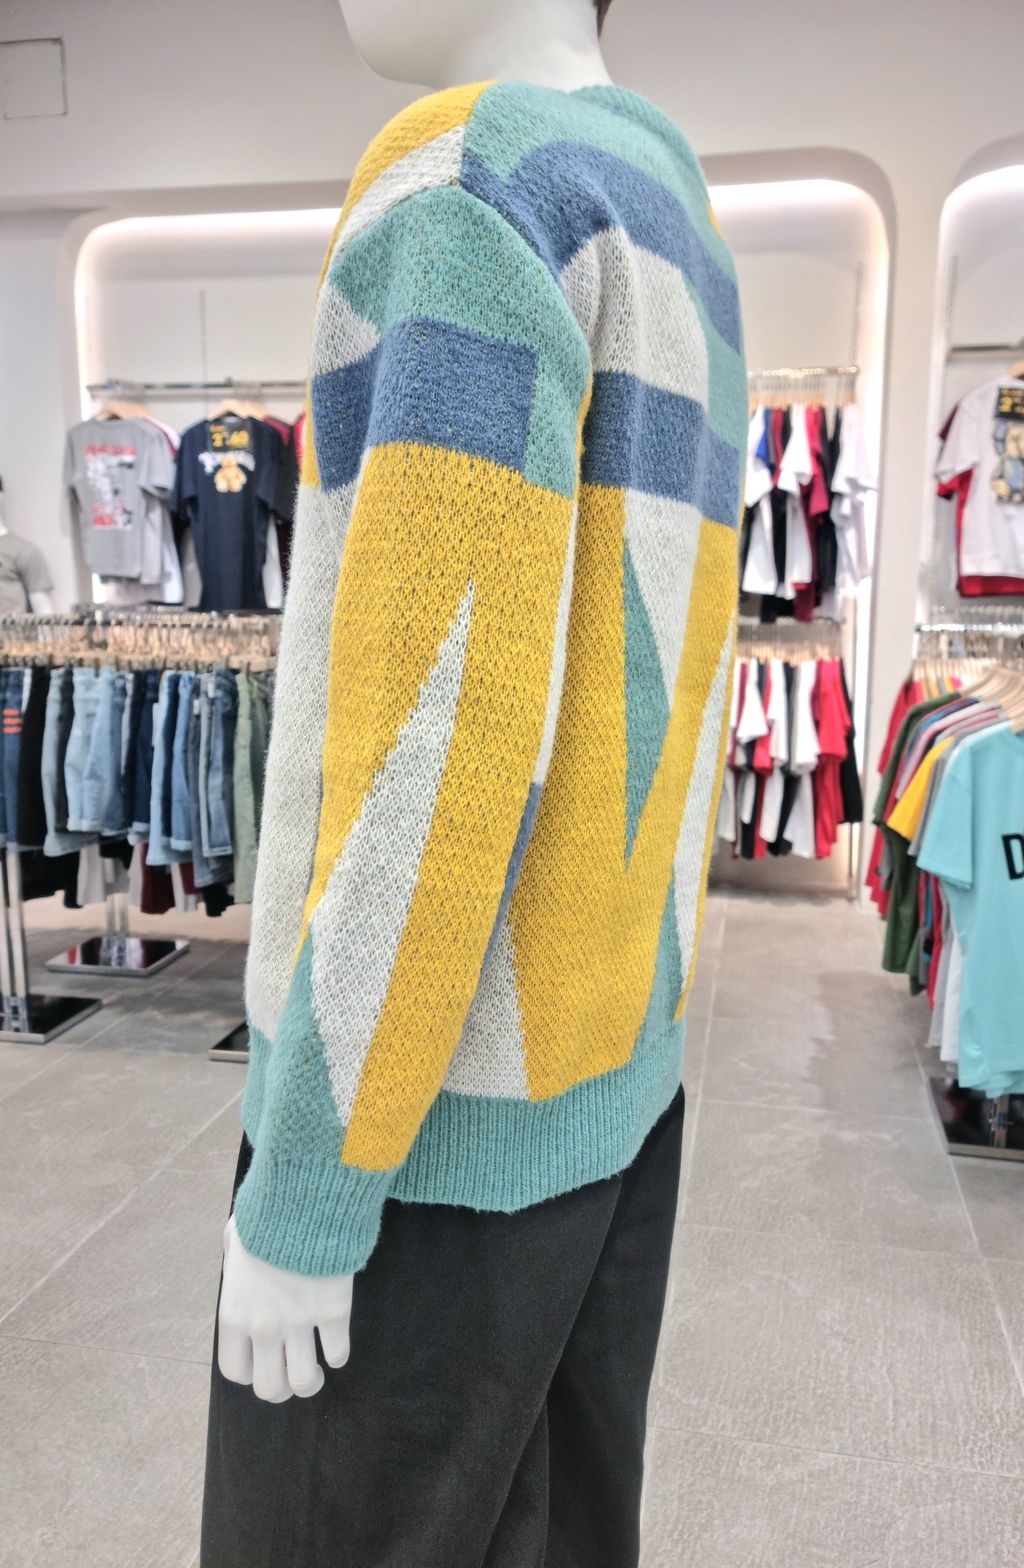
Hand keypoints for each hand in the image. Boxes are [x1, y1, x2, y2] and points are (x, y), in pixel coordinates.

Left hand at [217, 1215, 352, 1402]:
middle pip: (269, 1388)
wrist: (301, 1199)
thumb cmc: (265, 1213)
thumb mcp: (235, 1239)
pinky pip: (337, 1354)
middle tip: (291, 1373)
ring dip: (310, 1381)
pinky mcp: (333, 1311)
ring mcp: (299, 1322)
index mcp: (235, 1313)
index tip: (263, 1360)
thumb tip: (240, 1265)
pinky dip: (337, 1354)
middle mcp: (263, 1327)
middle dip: (282, 1388)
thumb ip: (234, 1262)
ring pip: (304, 1382)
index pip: (235, 1371)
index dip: (251, 1373)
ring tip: (315, 1368)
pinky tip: (335, 1342)